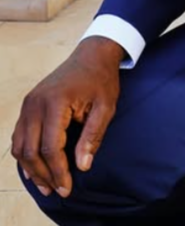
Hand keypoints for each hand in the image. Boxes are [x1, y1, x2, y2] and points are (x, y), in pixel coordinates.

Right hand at [11, 37, 122, 197]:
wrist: (92, 54)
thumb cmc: (101, 79)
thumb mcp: (106, 107)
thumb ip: (93, 136)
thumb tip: (82, 166)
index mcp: (55, 102)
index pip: (49, 147)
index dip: (57, 171)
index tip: (67, 188)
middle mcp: (35, 103)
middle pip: (30, 150)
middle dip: (43, 174)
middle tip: (58, 191)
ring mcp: (29, 103)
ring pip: (19, 145)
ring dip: (31, 168)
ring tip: (46, 185)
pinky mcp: (28, 104)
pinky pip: (19, 135)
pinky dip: (25, 154)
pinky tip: (35, 168)